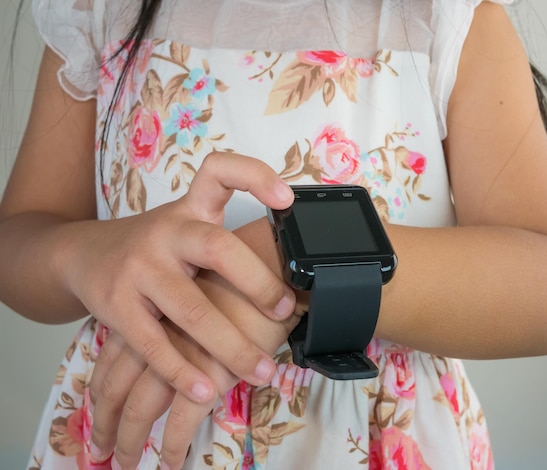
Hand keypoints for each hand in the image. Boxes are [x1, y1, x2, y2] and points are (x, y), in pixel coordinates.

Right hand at [65, 152, 294, 405]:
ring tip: (263, 371)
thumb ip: (224, 246)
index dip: (254, 175)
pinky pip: (154, 344)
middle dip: (257, 282)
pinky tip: (207, 390)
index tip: (288, 198)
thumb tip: (290, 282)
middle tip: (286, 310)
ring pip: (191, 309)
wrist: (82, 255)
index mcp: (189, 210)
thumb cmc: (153, 248)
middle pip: (217, 247)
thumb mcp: (184, 229)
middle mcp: (166, 232)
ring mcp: (139, 268)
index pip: (218, 172)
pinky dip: (183, 371)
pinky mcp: (116, 305)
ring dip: (231, 346)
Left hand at [89, 257, 299, 468]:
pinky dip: (173, 447)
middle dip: (105, 421)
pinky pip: (182, 422)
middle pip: (117, 386)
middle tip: (101, 449)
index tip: (97, 408)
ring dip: (130, 441)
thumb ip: (185, 306)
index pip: (113, 356)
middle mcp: (158, 333)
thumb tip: (182, 329)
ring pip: (140, 408)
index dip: (101, 386)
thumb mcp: (202, 283)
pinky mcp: (207, 374)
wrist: (276, 262)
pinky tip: (170, 463)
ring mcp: (180, 354)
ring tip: (125, 464)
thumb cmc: (246, 270)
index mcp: (154, 310)